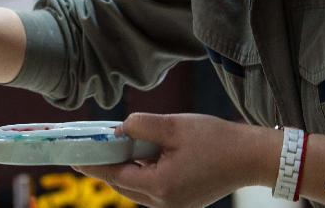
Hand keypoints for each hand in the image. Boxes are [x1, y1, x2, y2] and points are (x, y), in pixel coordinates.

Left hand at [74, 113, 263, 207]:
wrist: (252, 157)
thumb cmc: (216, 140)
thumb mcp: (173, 126)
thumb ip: (140, 126)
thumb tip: (119, 130)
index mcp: (160, 187)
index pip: (113, 175)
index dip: (92, 163)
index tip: (72, 154)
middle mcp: (164, 203)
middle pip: (122, 185)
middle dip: (106, 166)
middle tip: (90, 147)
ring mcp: (175, 205)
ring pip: (136, 188)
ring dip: (124, 169)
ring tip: (113, 147)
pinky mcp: (183, 201)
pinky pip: (152, 188)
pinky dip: (141, 172)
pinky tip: (139, 155)